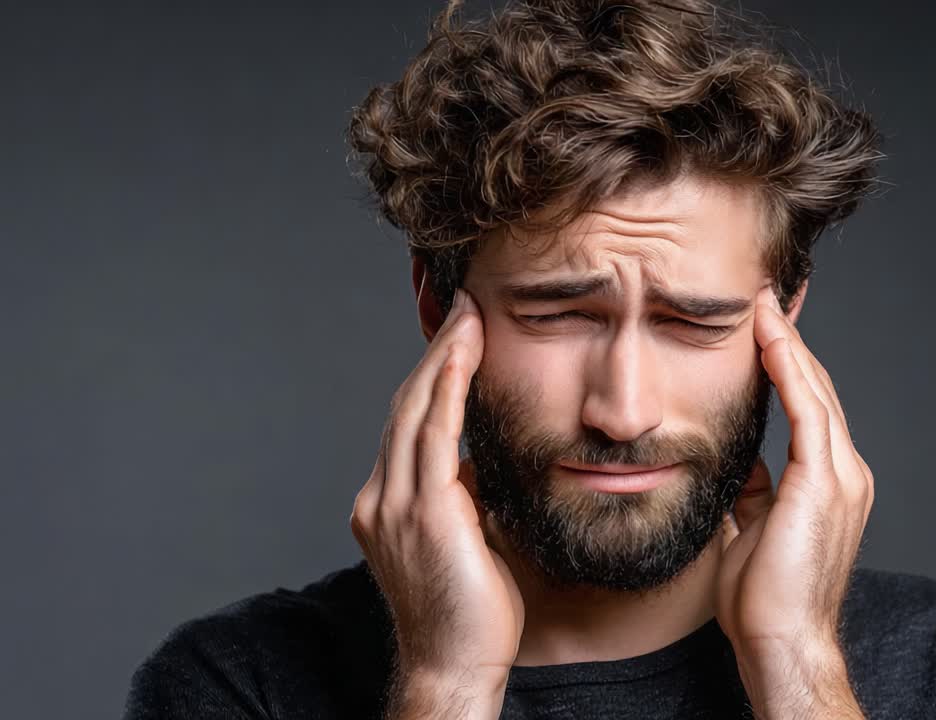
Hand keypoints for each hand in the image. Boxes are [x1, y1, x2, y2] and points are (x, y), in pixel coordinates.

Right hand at [349, 288, 521, 716]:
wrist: (454, 665)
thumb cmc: (470, 612)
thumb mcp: (467, 538)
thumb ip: (465, 496)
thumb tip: (479, 462)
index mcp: (387, 503)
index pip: (409, 423)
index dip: (434, 375)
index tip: (460, 336)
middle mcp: (380, 498)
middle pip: (406, 405)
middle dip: (438, 351)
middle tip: (464, 305)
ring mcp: (393, 505)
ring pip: (416, 410)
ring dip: (445, 357)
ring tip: (469, 315)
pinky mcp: (421, 514)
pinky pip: (434, 436)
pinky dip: (449, 389)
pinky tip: (465, 355)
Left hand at [713, 287, 873, 717]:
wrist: (781, 640)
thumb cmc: (765, 598)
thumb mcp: (753, 530)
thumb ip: (754, 494)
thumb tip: (739, 470)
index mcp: (829, 483)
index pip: (810, 408)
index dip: (788, 365)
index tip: (766, 328)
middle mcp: (845, 472)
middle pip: (818, 389)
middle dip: (791, 341)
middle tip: (767, 298)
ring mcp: (841, 475)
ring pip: (816, 390)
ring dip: (788, 344)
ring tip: (764, 304)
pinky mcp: (825, 481)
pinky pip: (807, 409)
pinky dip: (789, 369)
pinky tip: (769, 337)